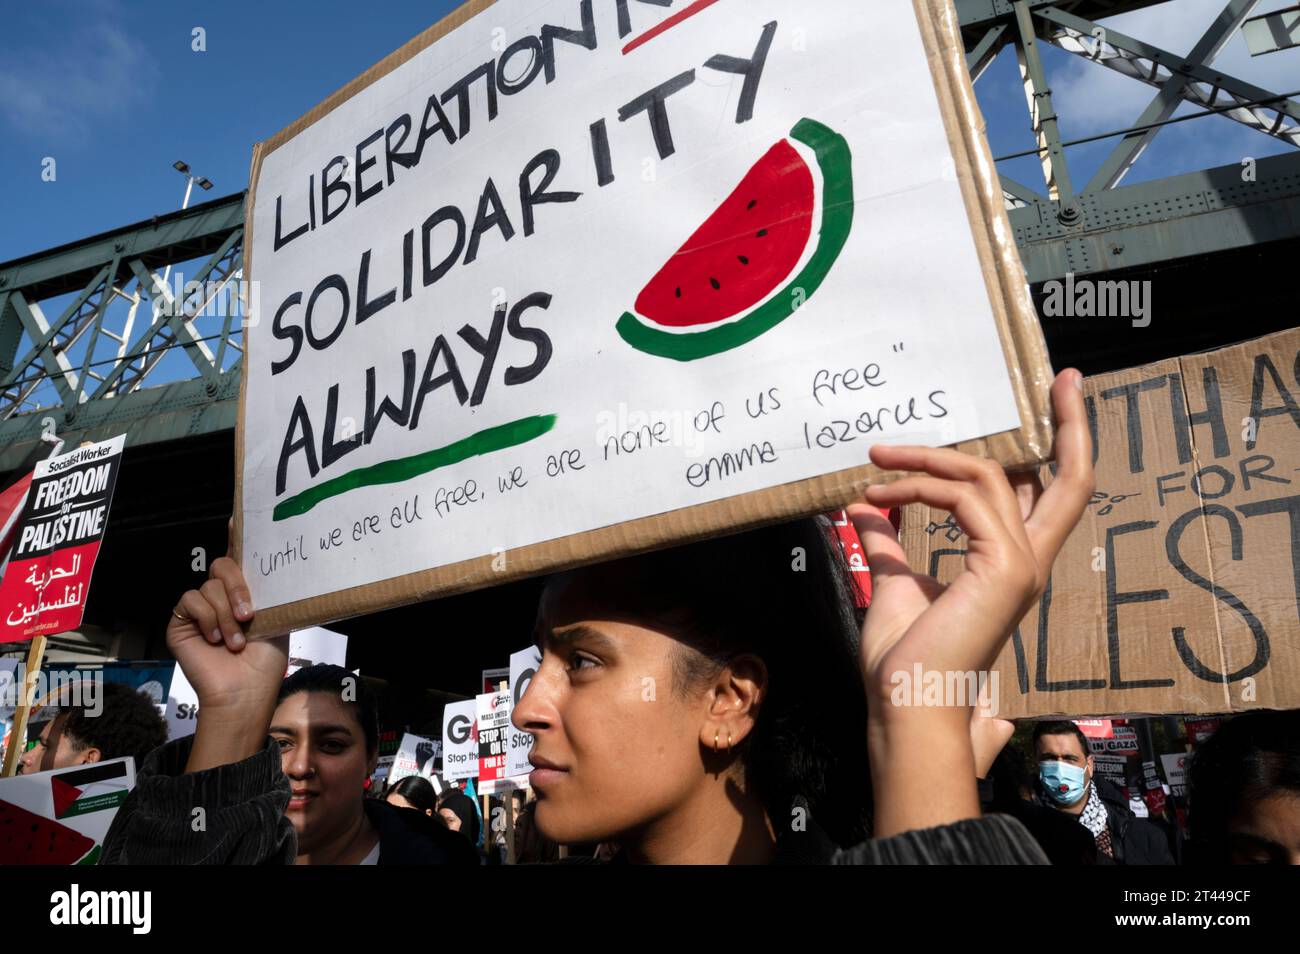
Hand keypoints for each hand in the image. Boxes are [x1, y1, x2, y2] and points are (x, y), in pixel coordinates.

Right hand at [169, 523, 287, 770]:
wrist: (245, 690)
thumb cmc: (264, 660)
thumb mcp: (277, 617)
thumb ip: (271, 590)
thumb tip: (280, 559)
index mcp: (246, 592)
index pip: (240, 557)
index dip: (238, 534)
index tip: (238, 516)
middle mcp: (221, 595)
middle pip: (223, 566)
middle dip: (238, 587)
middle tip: (249, 614)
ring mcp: (200, 607)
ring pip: (209, 586)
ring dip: (226, 614)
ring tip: (236, 641)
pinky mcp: (181, 621)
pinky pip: (191, 601)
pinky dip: (207, 619)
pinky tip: (216, 639)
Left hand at [850, 369, 1092, 834]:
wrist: (906, 706)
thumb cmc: (904, 662)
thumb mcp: (890, 585)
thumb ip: (888, 542)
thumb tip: (866, 508)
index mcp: (1008, 564)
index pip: (1044, 494)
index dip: (1052, 448)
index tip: (1048, 403)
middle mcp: (1027, 560)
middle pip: (1069, 478)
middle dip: (1068, 423)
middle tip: (1063, 376)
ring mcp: (1021, 564)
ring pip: (990, 475)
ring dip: (928, 458)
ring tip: (877, 458)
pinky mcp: (1003, 567)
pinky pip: (965, 496)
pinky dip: (917, 485)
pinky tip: (877, 493)